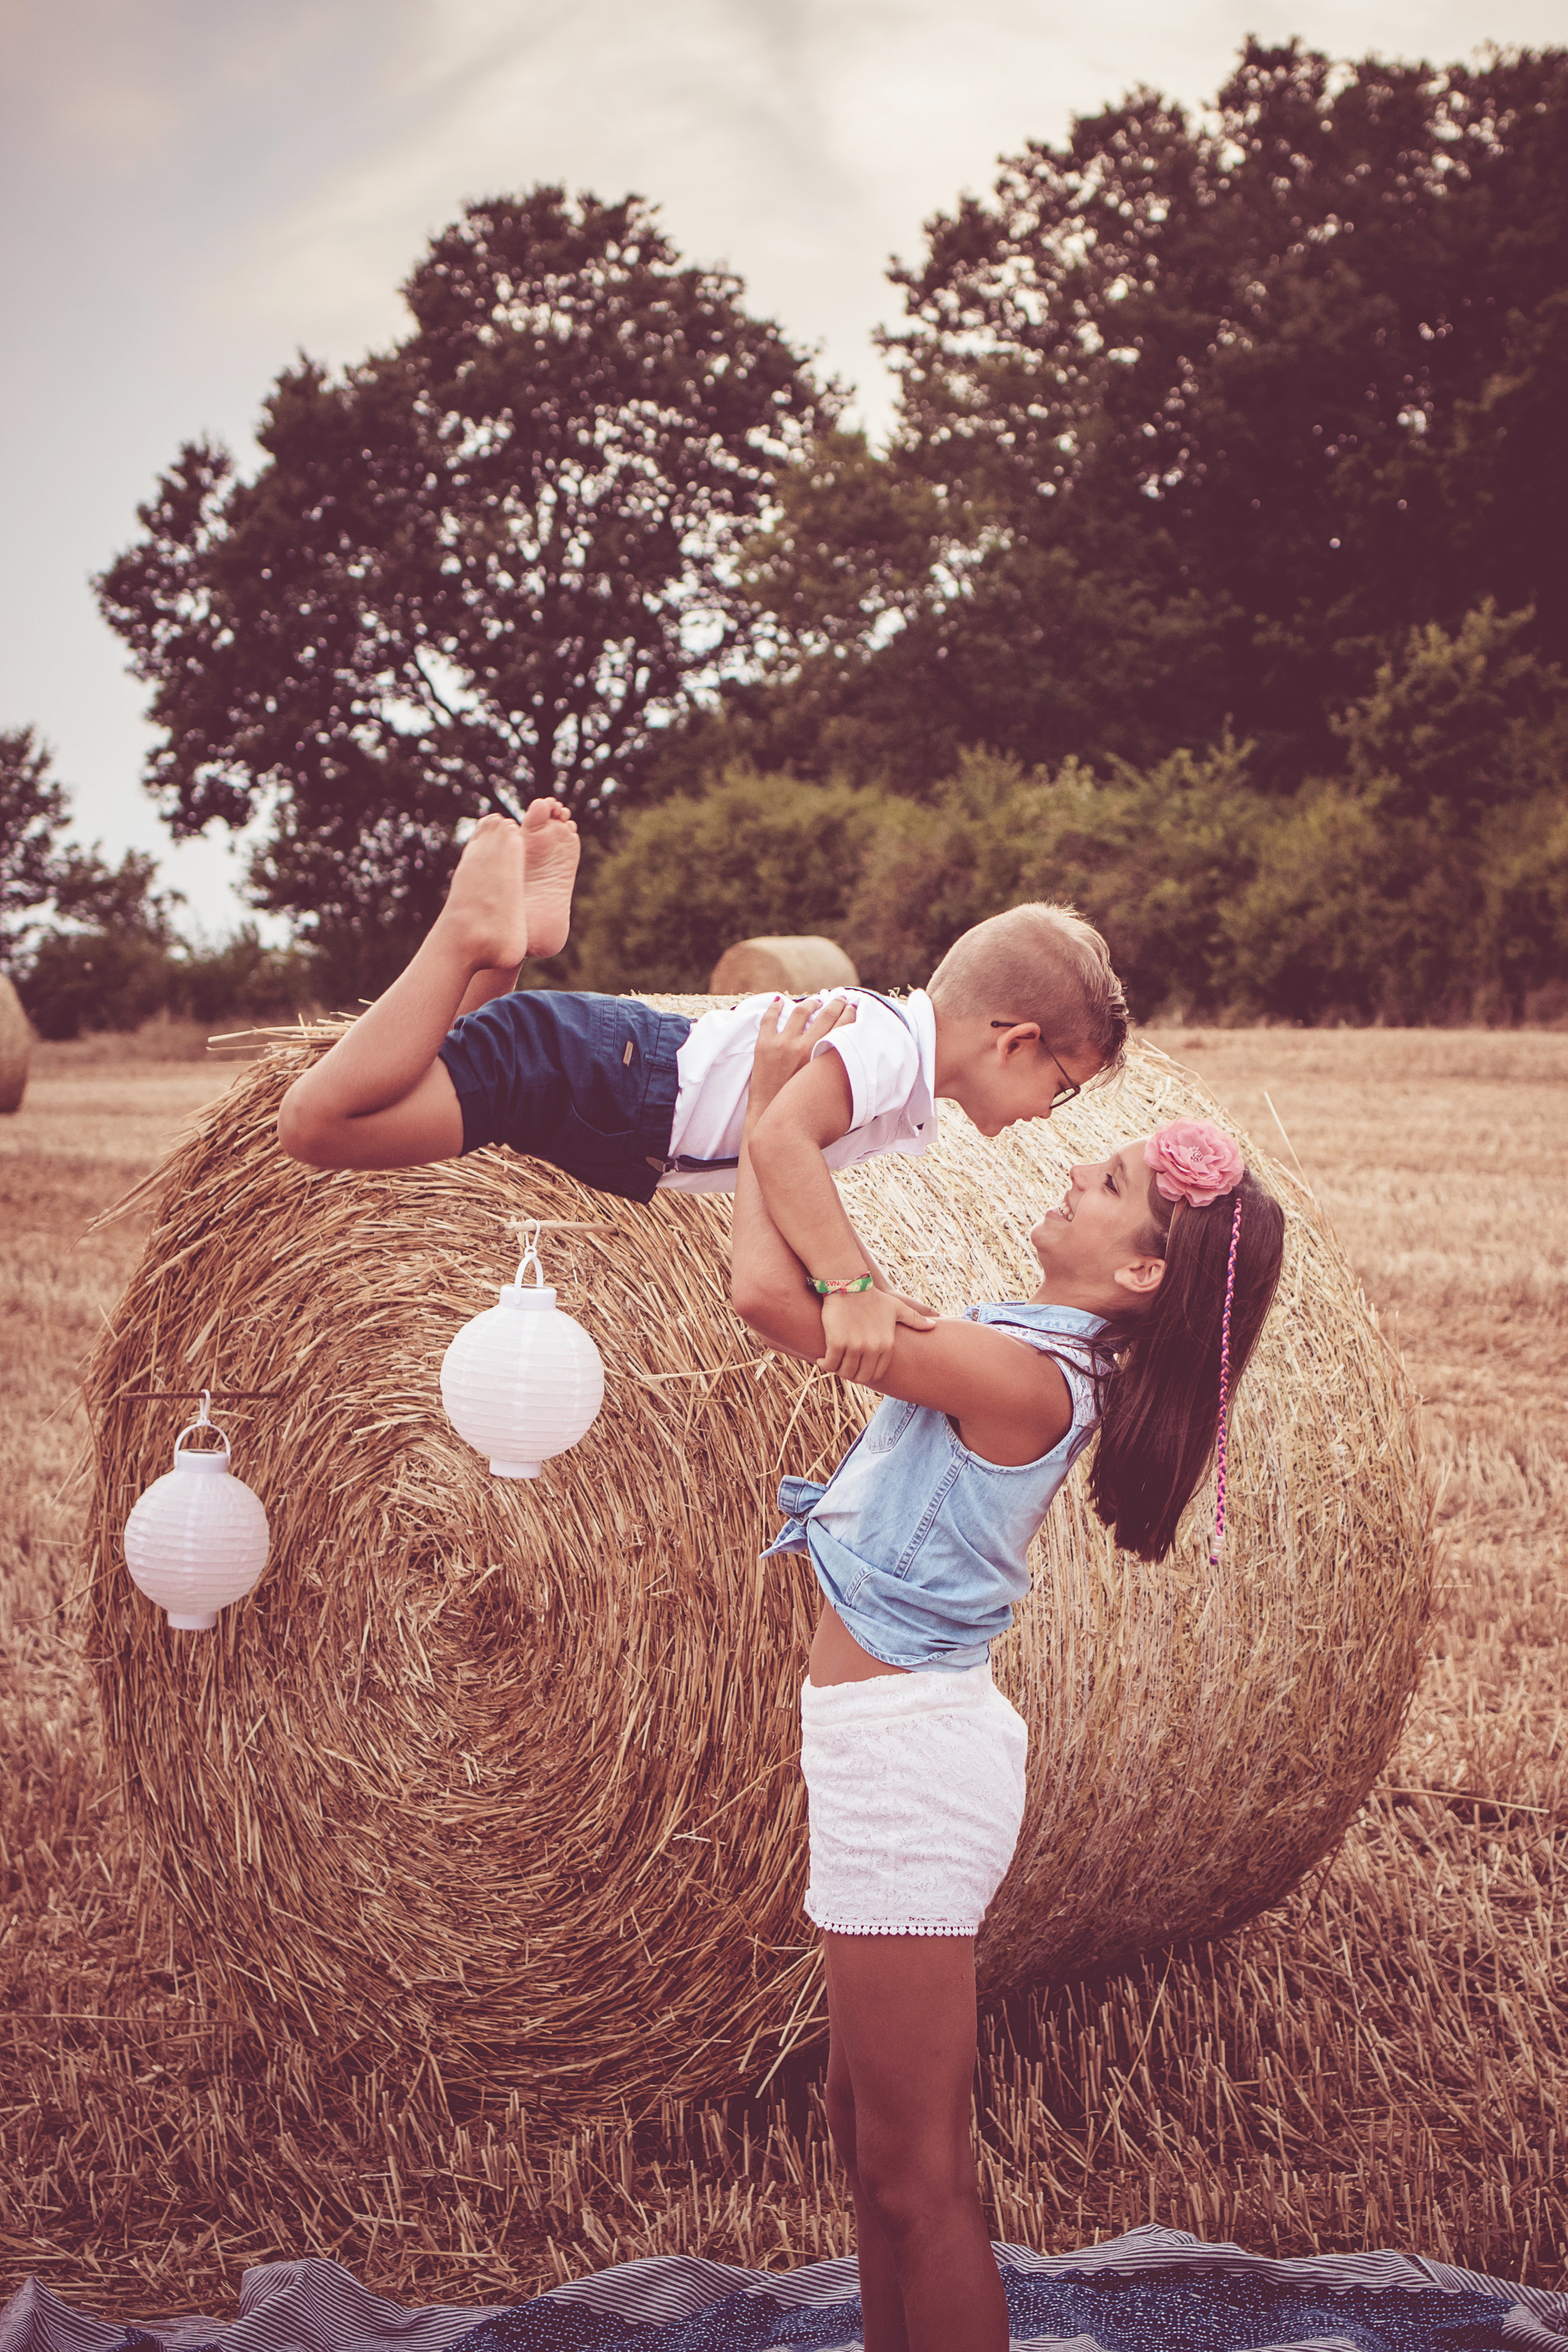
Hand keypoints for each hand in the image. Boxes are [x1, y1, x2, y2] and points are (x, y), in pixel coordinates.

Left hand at [746, 992, 854, 1126]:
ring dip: (810, 1003)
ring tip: (816, 1001)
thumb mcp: (825, 1089)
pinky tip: (779, 1001)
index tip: (853, 1007)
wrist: (768, 1116)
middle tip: (841, 998)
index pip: (842, 1027)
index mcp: (822, 1058)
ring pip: (799, 1012)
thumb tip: (854, 1067)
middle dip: (835, 1004)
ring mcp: (782, 1043)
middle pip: (824, 1015)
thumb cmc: (802, 1111)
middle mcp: (804, 1046)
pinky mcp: (764, 1045)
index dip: (849, 1014)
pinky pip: (769, 1019)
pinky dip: (774, 1008)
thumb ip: (837, 1073)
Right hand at [819, 1285, 936, 1383]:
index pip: (876, 1373)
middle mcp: (873, 1349)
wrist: (849, 1284)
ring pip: (845, 1372)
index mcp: (887, 1344)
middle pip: (860, 1377)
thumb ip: (915, 1319)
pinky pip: (830, 1364)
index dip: (866, 1373)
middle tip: (844, 1367)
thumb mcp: (896, 1307)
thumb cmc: (873, 1297)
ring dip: (837, 1370)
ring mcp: (855, 1347)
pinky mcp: (837, 1343)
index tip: (857, 1367)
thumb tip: (934, 1326)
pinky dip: (825, 1364)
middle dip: (852, 1375)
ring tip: (832, 1363)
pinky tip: (822, 1360)